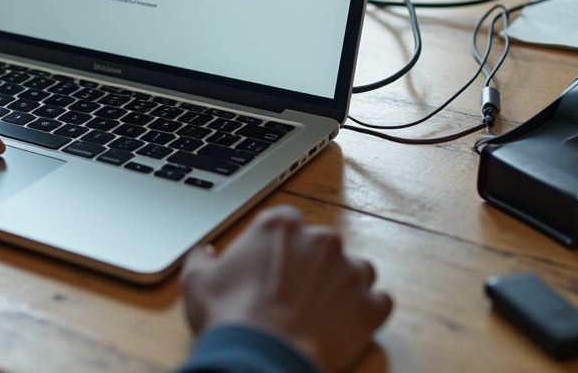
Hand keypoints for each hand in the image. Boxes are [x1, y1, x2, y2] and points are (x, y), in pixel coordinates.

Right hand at [181, 205, 391, 372]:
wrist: (261, 355)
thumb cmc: (229, 316)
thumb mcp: (198, 281)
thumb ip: (202, 260)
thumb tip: (206, 255)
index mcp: (280, 226)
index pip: (286, 222)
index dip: (279, 246)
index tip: (271, 264)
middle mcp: (321, 240)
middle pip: (323, 245)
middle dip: (312, 265)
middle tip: (294, 292)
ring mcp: (350, 272)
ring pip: (357, 270)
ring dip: (344, 284)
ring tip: (324, 309)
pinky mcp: (369, 306)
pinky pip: (380, 301)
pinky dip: (367, 311)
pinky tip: (348, 323)